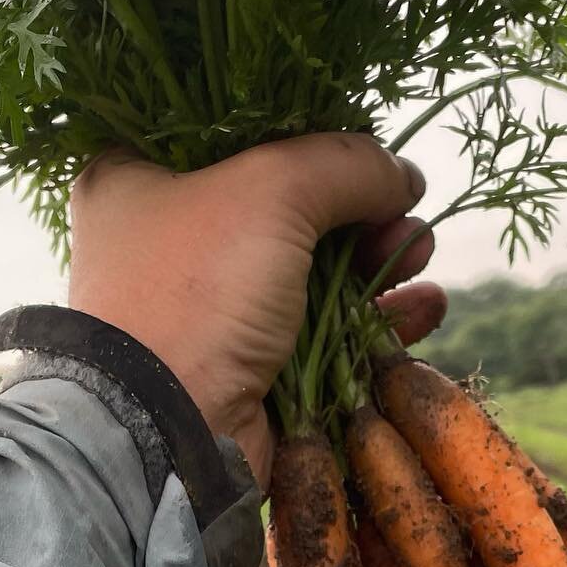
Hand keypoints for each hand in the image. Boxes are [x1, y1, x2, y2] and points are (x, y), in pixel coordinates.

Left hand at [68, 133, 445, 487]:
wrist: (167, 433)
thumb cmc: (197, 291)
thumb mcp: (274, 191)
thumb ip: (347, 165)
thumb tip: (404, 175)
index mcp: (141, 177)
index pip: (238, 133)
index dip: (311, 136)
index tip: (367, 148)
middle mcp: (172, 239)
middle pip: (291, 204)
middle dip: (363, 207)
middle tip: (407, 209)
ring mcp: (215, 308)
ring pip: (319, 270)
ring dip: (381, 260)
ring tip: (422, 255)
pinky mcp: (252, 366)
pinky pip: (330, 331)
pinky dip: (380, 317)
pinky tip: (425, 305)